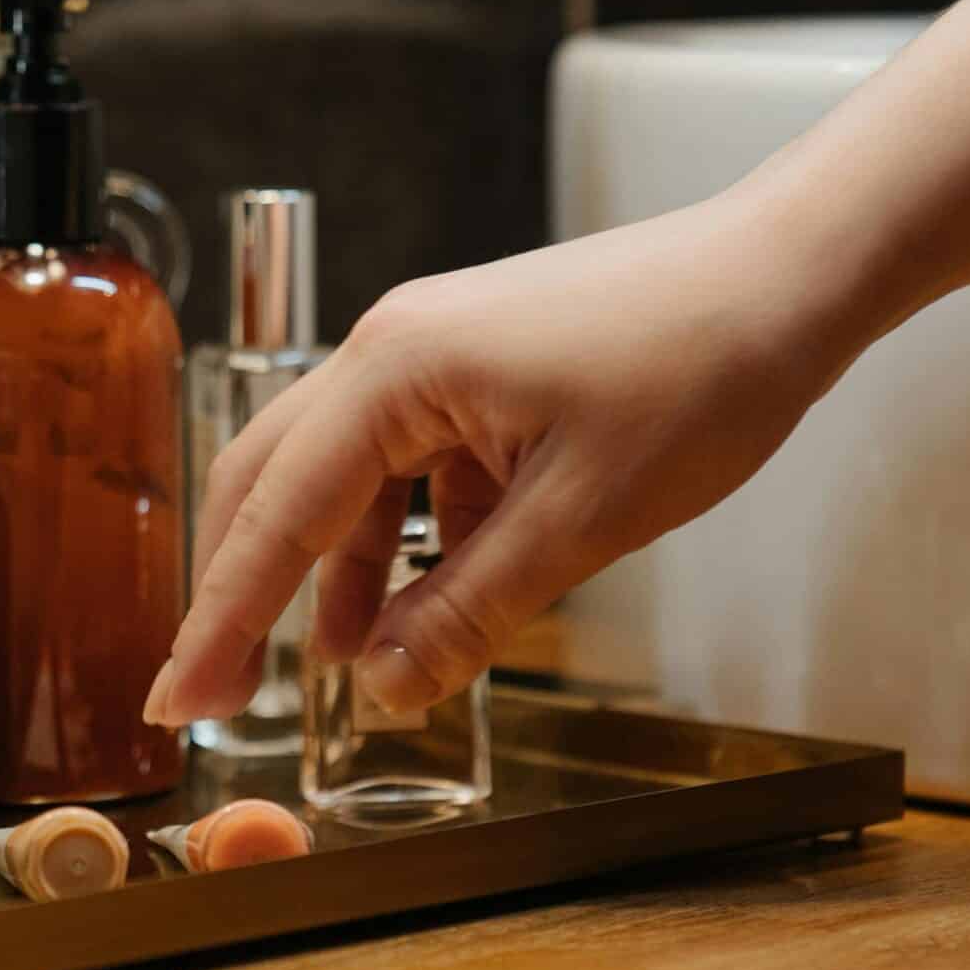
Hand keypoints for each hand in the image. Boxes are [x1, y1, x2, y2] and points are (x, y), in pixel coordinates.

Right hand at [144, 190, 863, 726]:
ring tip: (341, 666)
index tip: (180, 697)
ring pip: (344, 478)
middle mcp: (390, 351)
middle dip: (243, 590)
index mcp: (395, 371)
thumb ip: (470, 608)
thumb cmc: (699, 366)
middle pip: (274, 481)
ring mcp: (432, 355)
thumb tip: (383, 687)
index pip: (276, 514)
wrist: (789, 273)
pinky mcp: (476, 370)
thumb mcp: (583, 518)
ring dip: (334, 571)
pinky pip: (410, 466)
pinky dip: (406, 539)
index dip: (223, 618)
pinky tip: (429, 599)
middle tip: (217, 691)